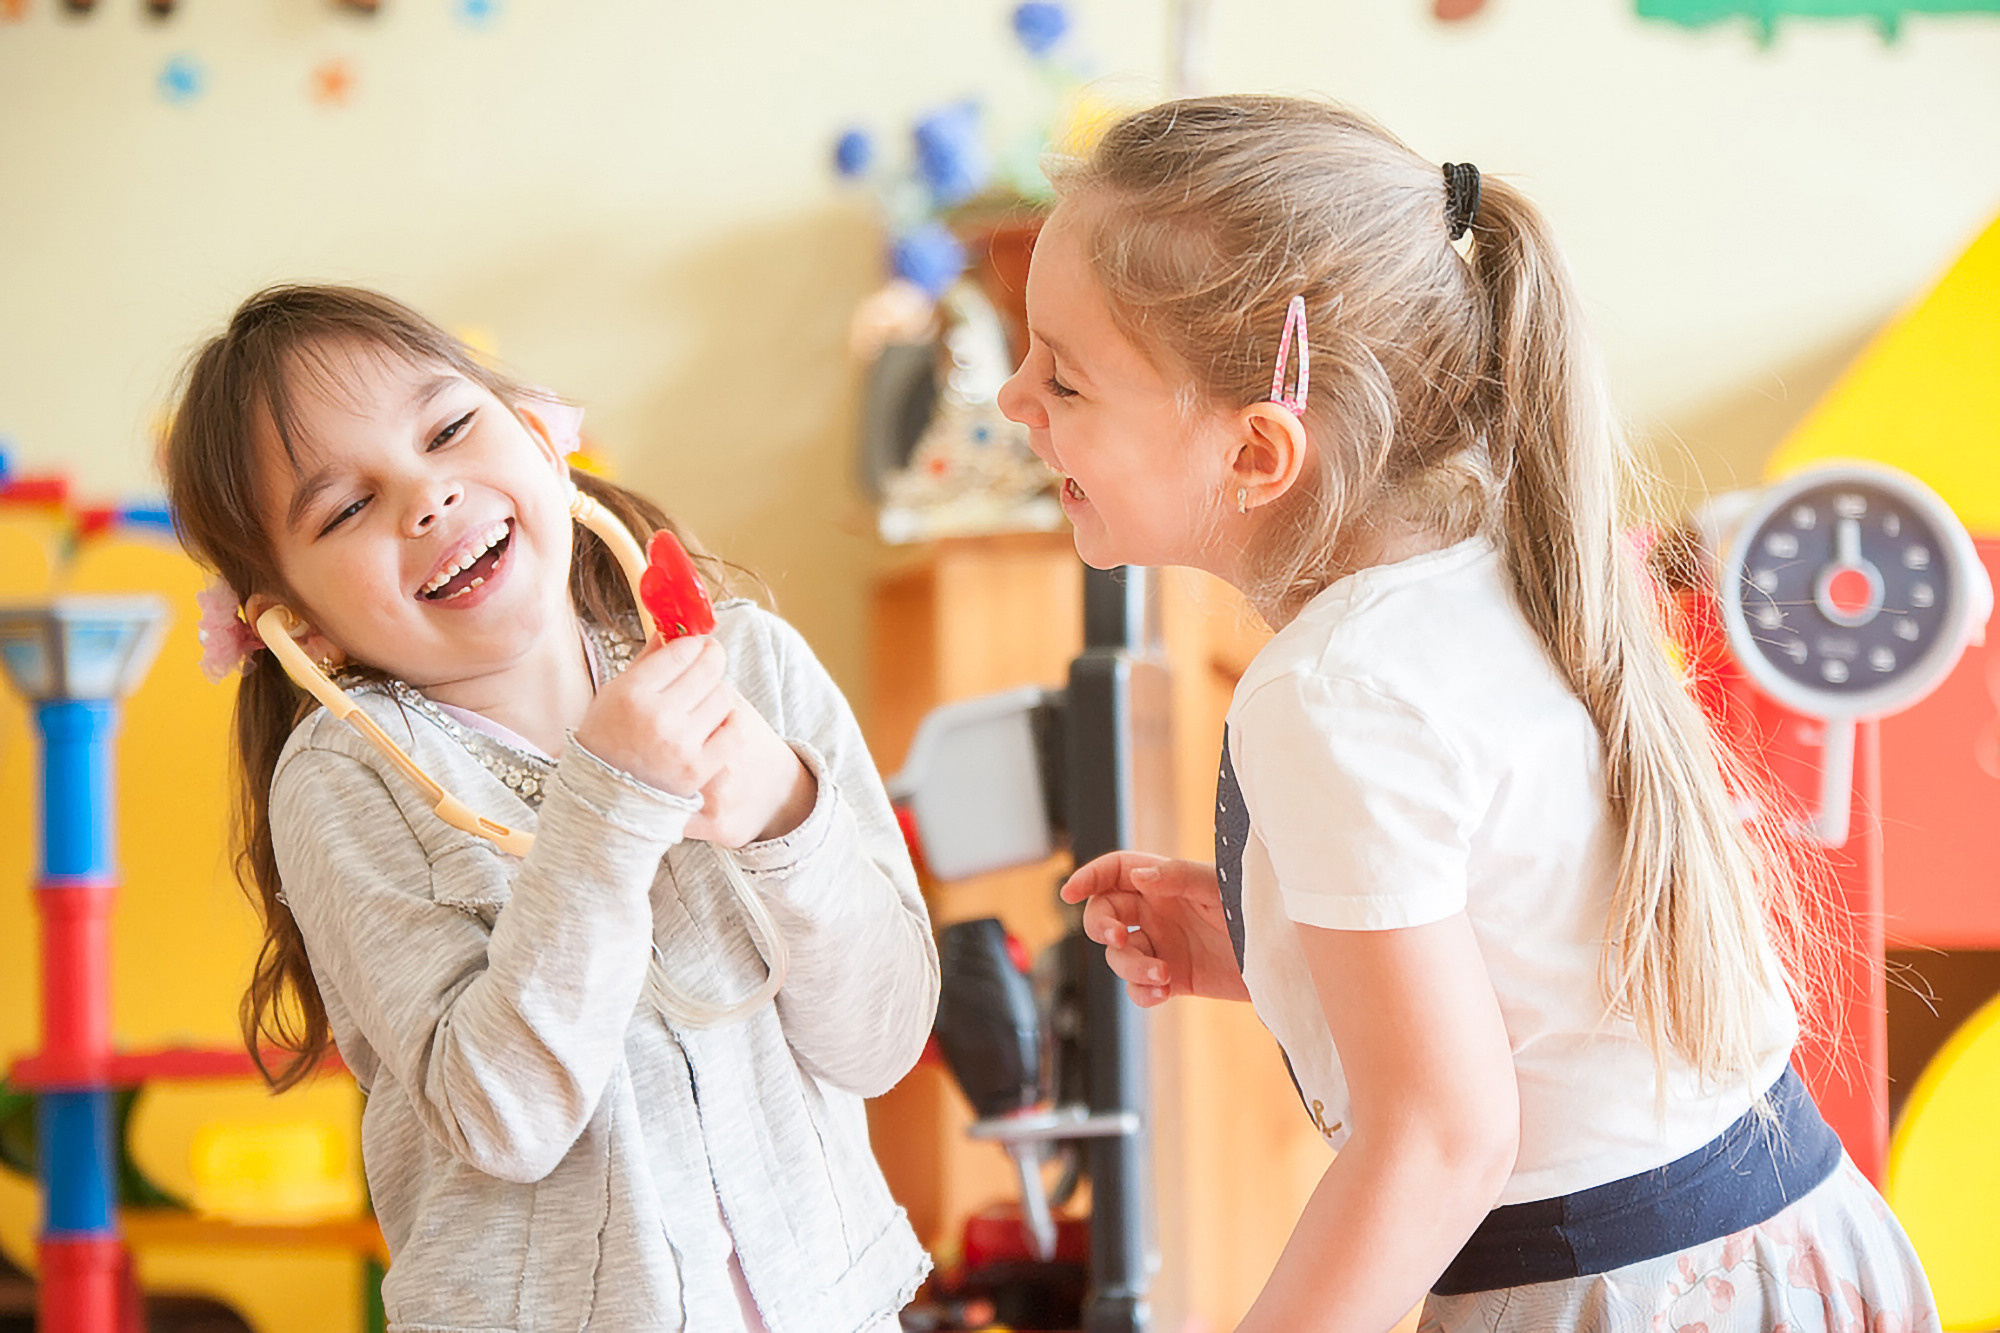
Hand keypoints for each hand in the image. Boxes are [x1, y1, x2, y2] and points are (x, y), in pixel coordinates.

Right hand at [573, 635, 815, 846]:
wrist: (604, 798)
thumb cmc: (608, 740)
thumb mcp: (615, 694)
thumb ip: (647, 661)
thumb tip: (672, 630)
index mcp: (631, 694)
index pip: (681, 651)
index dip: (692, 644)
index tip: (695, 645)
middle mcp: (658, 717)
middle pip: (709, 668)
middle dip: (711, 660)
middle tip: (709, 662)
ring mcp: (681, 744)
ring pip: (724, 696)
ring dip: (717, 694)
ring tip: (701, 703)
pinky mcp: (700, 769)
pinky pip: (734, 730)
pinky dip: (729, 724)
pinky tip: (714, 725)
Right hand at [1060, 853, 1247, 1006]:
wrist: (1285, 956)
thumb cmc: (1257, 909)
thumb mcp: (1219, 887)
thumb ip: (1178, 877)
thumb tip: (1139, 877)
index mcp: (1164, 882)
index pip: (1115, 873)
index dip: (1089, 878)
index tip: (1070, 893)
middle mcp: (1157, 912)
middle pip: (1105, 914)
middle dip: (1102, 926)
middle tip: (1119, 937)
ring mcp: (1162, 946)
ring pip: (1119, 956)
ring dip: (1131, 966)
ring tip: (1161, 974)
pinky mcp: (1173, 978)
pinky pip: (1138, 988)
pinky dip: (1142, 992)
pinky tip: (1162, 991)